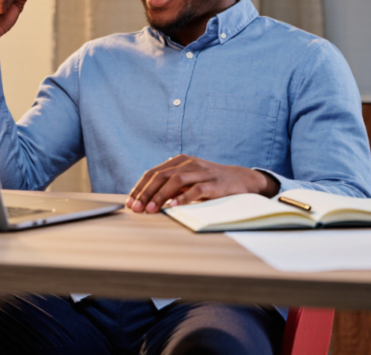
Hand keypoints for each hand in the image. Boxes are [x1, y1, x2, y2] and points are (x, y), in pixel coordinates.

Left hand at [126, 155, 278, 213]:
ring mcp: (202, 172)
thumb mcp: (188, 179)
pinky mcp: (214, 183)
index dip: (140, 187)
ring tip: (151, 209)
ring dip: (161, 195)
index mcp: (179, 161)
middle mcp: (189, 163)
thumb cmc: (209, 182)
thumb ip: (170, 184)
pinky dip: (184, 197)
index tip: (130, 202)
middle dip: (146, 193)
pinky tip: (174, 206)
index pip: (153, 173)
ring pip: (176, 180)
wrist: (240, 179)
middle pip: (161, 176)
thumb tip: (144, 199)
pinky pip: (197, 190)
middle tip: (136, 208)